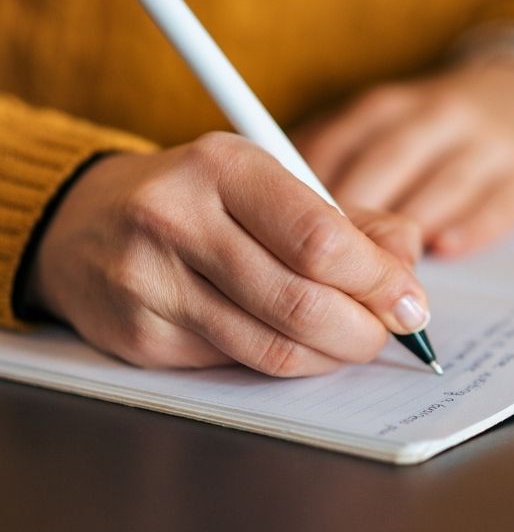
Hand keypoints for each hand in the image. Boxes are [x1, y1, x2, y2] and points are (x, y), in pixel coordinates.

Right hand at [24, 133, 429, 376]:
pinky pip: (238, 365)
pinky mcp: (140, 336)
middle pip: (301, 300)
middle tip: (388, 332)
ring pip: (272, 346)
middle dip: (364, 329)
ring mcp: (151, 282)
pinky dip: (286, 362)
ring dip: (331, 355)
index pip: (320, 239)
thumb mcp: (273, 184)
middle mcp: (178, 218)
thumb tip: (407, 264)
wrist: (84, 222)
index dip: (378, 281)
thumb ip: (350, 220)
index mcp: (224, 166)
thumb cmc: (202, 199)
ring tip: (352, 341)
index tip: (410, 302)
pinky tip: (297, 344)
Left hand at [291, 60, 513, 255]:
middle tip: (329, 268)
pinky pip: (499, 204)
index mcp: (390, 106)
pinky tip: (445, 249)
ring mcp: (490, 144)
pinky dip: (470, 228)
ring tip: (380, 275)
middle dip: (356, 218)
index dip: (311, 194)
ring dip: (409, 230)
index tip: (287, 236)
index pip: (340, 145)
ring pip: (442, 184)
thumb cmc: (434, 134)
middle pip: (388, 164)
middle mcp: (439, 116)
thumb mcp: (383, 130)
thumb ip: (335, 163)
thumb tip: (273, 216)